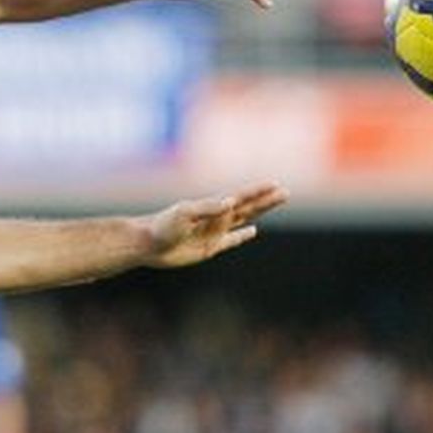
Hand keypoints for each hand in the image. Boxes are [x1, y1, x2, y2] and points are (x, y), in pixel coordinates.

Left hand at [145, 182, 288, 267]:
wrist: (147, 244)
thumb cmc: (162, 225)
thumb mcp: (184, 213)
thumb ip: (207, 208)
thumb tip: (230, 203)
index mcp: (211, 207)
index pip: (241, 197)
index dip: (258, 192)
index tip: (275, 184)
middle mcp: (215, 217)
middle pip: (247, 207)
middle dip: (266, 200)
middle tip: (285, 192)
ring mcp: (214, 232)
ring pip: (243, 220)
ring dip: (259, 213)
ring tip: (274, 202)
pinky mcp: (209, 248)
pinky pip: (231, 241)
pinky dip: (242, 236)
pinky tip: (253, 231)